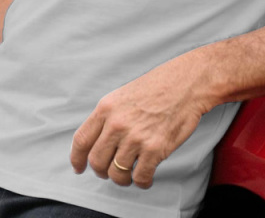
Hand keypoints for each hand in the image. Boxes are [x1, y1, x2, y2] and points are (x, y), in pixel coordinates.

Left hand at [70, 54, 211, 188]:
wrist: (187, 82)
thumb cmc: (159, 86)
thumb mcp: (124, 95)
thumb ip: (109, 117)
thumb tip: (99, 140)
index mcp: (107, 107)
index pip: (82, 140)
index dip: (77, 159)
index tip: (79, 167)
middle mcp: (117, 123)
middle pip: (96, 161)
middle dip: (102, 171)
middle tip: (111, 171)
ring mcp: (136, 137)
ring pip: (116, 173)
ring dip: (122, 179)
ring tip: (130, 174)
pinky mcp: (155, 149)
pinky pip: (140, 177)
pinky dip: (141, 181)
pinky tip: (146, 176)